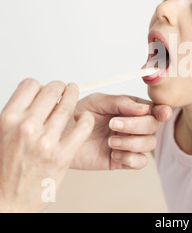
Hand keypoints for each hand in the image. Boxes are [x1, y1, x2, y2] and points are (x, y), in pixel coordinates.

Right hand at [0, 79, 93, 212]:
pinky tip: (84, 118)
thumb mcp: (1, 135)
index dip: (40, 85)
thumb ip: (16, 115)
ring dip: (73, 96)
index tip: (44, 89)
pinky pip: (83, 127)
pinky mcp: (63, 155)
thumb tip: (31, 98)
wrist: (8, 201)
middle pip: (52, 91)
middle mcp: (26, 126)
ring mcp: (46, 141)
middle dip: (60, 87)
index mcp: (8, 119)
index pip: (30, 85)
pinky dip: (86, 119)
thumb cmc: (5, 169)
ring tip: (74, 93)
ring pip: (68, 106)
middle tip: (65, 88)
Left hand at [70, 93, 171, 169]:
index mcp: (132, 109)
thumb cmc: (78, 114)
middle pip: (153, 126)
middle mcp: (134, 126)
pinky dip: (130, 158)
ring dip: (131, 142)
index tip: (161, 113)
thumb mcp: (98, 102)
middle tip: (112, 124)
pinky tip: (114, 154)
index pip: (154, 109)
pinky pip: (140, 162)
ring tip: (110, 141)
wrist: (59, 136)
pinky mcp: (123, 160)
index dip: (162, 111)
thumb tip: (144, 108)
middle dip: (135, 125)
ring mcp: (130, 143)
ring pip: (149, 144)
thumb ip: (121, 103)